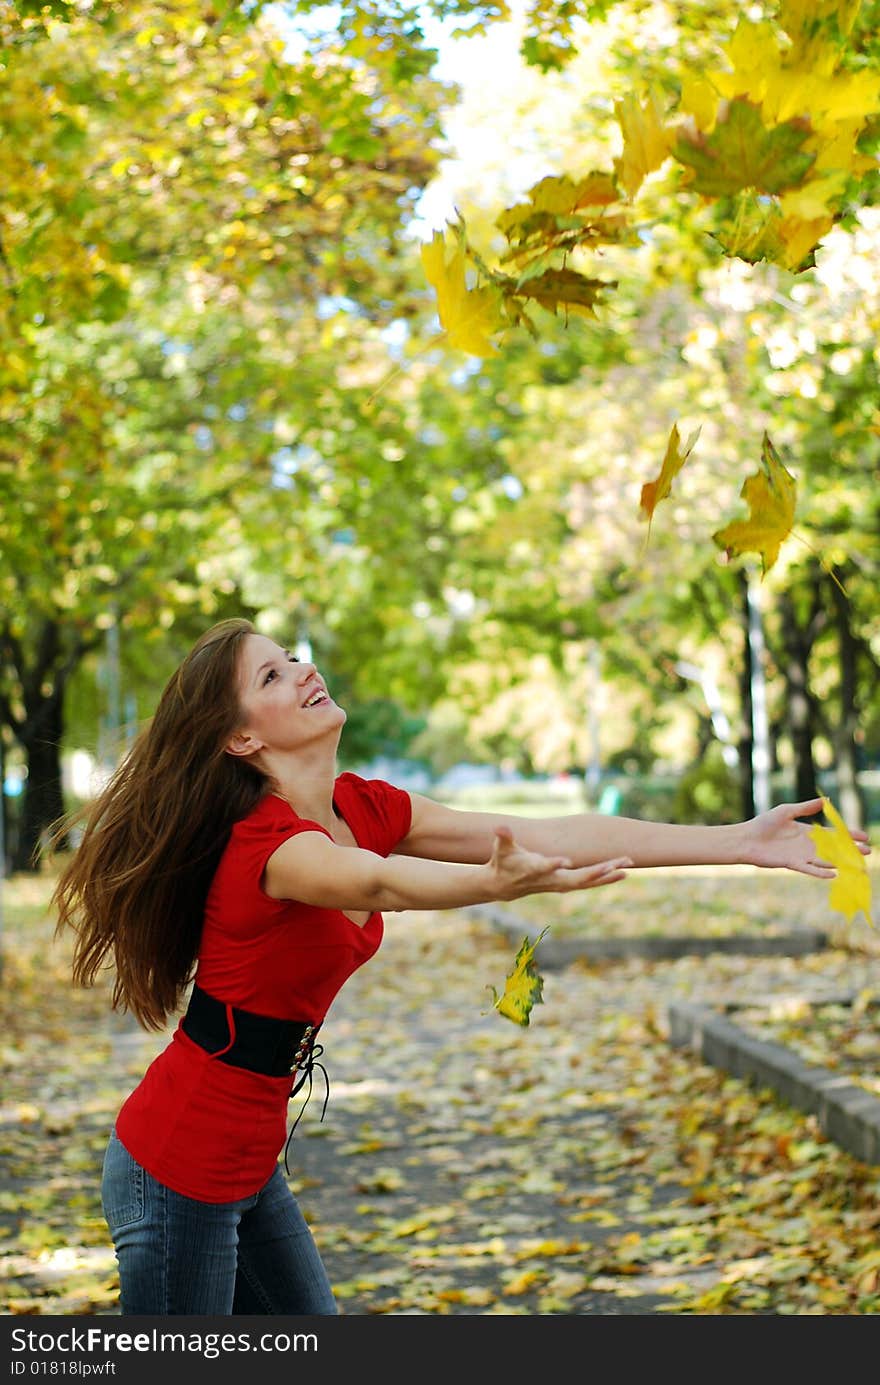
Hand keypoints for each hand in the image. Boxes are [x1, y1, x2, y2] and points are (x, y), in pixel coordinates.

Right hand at [486, 825, 631, 900]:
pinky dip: (606, 878)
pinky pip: (590, 883)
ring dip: (607, 876)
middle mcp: (551, 879)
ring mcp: (560, 884)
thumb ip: (503, 837)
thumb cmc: (504, 863)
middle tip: (616, 865)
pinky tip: (622, 872)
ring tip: (627, 868)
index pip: (545, 867)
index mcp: (534, 869)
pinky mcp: (567, 884)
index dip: (553, 864)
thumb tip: (500, 827)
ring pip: (587, 882)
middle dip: (596, 872)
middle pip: (577, 878)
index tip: (565, 861)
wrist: (504, 887)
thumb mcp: (502, 849)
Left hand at [741, 797, 871, 876]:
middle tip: (867, 853)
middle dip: (850, 851)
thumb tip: (826, 800)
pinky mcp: (792, 864)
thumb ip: (806, 807)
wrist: (746, 838)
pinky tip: (834, 873)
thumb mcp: (786, 811)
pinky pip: (809, 869)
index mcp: (807, 831)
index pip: (833, 834)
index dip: (848, 835)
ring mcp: (800, 856)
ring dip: (841, 862)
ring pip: (825, 860)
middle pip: (833, 849)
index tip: (864, 836)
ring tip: (857, 865)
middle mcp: (807, 845)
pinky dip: (821, 872)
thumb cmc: (763, 823)